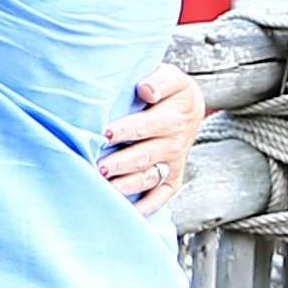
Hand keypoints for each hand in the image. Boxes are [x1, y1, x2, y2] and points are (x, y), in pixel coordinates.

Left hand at [98, 57, 205, 208]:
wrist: (189, 107)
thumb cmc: (169, 90)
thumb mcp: (172, 76)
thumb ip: (160, 80)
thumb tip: (146, 90)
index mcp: (174, 116)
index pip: (147, 125)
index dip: (126, 130)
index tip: (106, 134)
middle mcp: (174, 143)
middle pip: (145, 156)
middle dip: (121, 163)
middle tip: (99, 167)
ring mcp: (173, 163)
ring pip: (149, 178)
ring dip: (127, 185)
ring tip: (106, 189)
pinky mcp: (172, 179)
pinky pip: (160, 196)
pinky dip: (146, 207)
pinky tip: (126, 211)